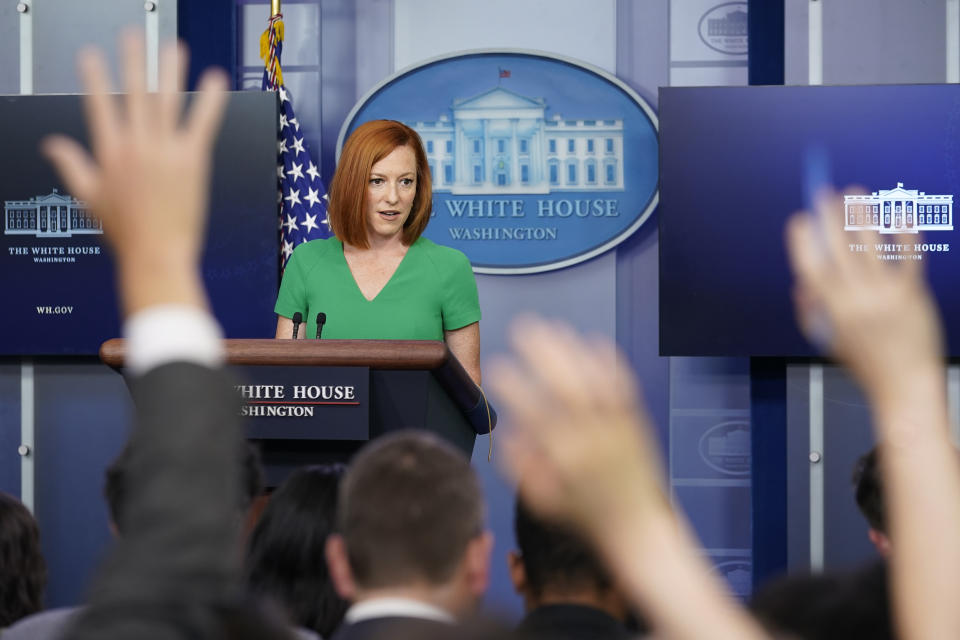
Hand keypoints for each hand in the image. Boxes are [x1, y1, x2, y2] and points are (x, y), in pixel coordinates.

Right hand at [41, 33, 228, 314]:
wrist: (156, 255)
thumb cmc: (126, 233)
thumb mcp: (89, 198)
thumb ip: (72, 166)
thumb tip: (52, 145)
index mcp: (109, 153)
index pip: (99, 105)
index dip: (95, 78)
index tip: (92, 55)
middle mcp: (136, 146)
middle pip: (134, 94)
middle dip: (133, 61)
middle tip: (133, 35)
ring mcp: (166, 151)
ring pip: (167, 101)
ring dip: (170, 71)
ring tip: (174, 47)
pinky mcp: (193, 160)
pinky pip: (203, 122)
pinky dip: (210, 100)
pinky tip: (216, 79)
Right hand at [489, 316, 667, 540]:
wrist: (637, 528)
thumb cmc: (584, 515)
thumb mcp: (542, 501)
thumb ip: (520, 466)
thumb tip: (507, 431)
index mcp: (565, 460)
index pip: (534, 414)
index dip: (513, 388)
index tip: (496, 368)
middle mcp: (592, 439)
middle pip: (567, 386)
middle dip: (543, 354)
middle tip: (522, 328)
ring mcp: (617, 428)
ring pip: (595, 380)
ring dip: (573, 349)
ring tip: (553, 326)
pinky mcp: (637, 422)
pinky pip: (623, 386)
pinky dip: (608, 361)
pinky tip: (593, 340)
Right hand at [786, 188, 943, 406]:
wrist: (904, 384)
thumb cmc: (864, 363)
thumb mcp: (827, 341)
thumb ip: (810, 312)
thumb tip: (801, 284)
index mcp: (831, 310)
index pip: (810, 267)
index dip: (802, 241)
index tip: (798, 219)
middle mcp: (855, 298)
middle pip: (839, 248)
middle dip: (829, 218)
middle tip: (824, 194)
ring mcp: (885, 294)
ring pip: (870, 246)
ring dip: (861, 216)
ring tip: (856, 194)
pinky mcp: (912, 293)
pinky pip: (907, 257)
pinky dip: (904, 233)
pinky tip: (900, 214)